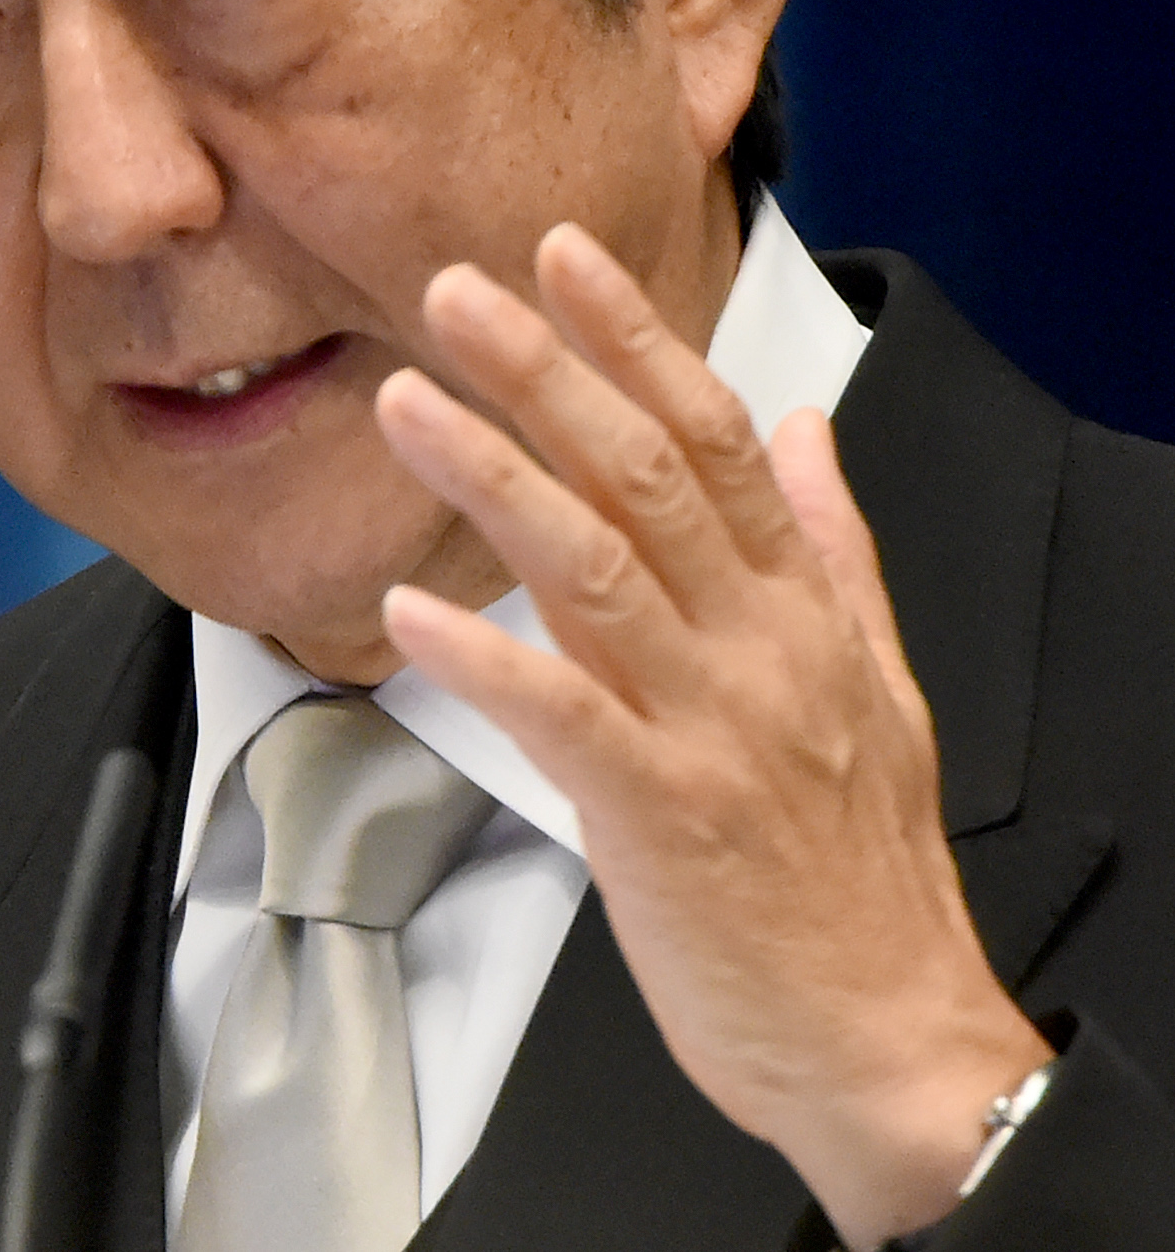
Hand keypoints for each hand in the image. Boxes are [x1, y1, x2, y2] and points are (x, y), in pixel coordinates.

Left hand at [371, 222, 1049, 1251]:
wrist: (891, 1042)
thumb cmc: (860, 875)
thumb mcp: (880, 687)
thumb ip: (835, 548)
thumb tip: (806, 425)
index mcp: (799, 612)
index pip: (716, 437)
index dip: (636, 338)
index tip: (562, 258)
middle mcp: (757, 648)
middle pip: (646, 476)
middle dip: (546, 371)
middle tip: (454, 292)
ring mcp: (710, 727)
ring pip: (594, 568)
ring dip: (491, 476)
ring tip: (407, 402)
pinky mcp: (660, 814)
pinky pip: (563, 716)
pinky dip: (484, 657)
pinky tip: (408, 609)